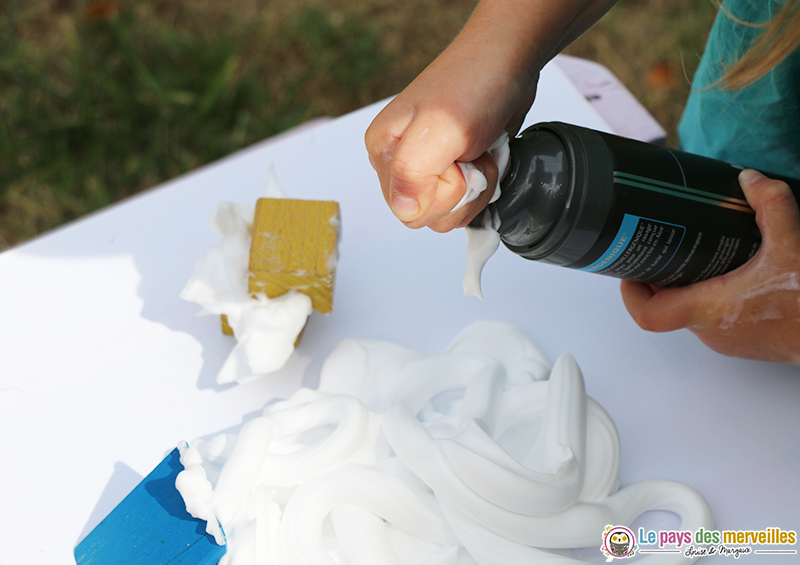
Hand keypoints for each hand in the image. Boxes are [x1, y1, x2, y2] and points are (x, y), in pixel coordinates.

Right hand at [364, 22, 536, 231]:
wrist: (507, 58)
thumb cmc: (473, 83)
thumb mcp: (441, 128)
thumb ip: (412, 173)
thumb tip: (403, 209)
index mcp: (385, 152)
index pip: (408, 211)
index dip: (442, 193)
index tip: (455, 159)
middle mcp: (402, 163)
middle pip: (430, 216)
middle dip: (463, 191)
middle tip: (470, 153)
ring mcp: (429, 166)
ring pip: (453, 212)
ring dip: (479, 186)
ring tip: (480, 150)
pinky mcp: (454, 168)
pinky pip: (468, 200)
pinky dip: (487, 182)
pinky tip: (486, 155)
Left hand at [621, 169, 799, 363]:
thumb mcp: (792, 244)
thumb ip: (771, 205)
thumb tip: (751, 180)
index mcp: (711, 309)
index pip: (648, 314)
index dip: (630, 293)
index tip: (630, 270)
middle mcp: (713, 332)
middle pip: (665, 308)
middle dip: (659, 280)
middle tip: (661, 253)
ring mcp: (727, 341)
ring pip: (688, 315)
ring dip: (684, 288)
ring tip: (690, 258)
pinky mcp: (744, 342)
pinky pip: (711, 320)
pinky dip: (708, 297)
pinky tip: (722, 275)